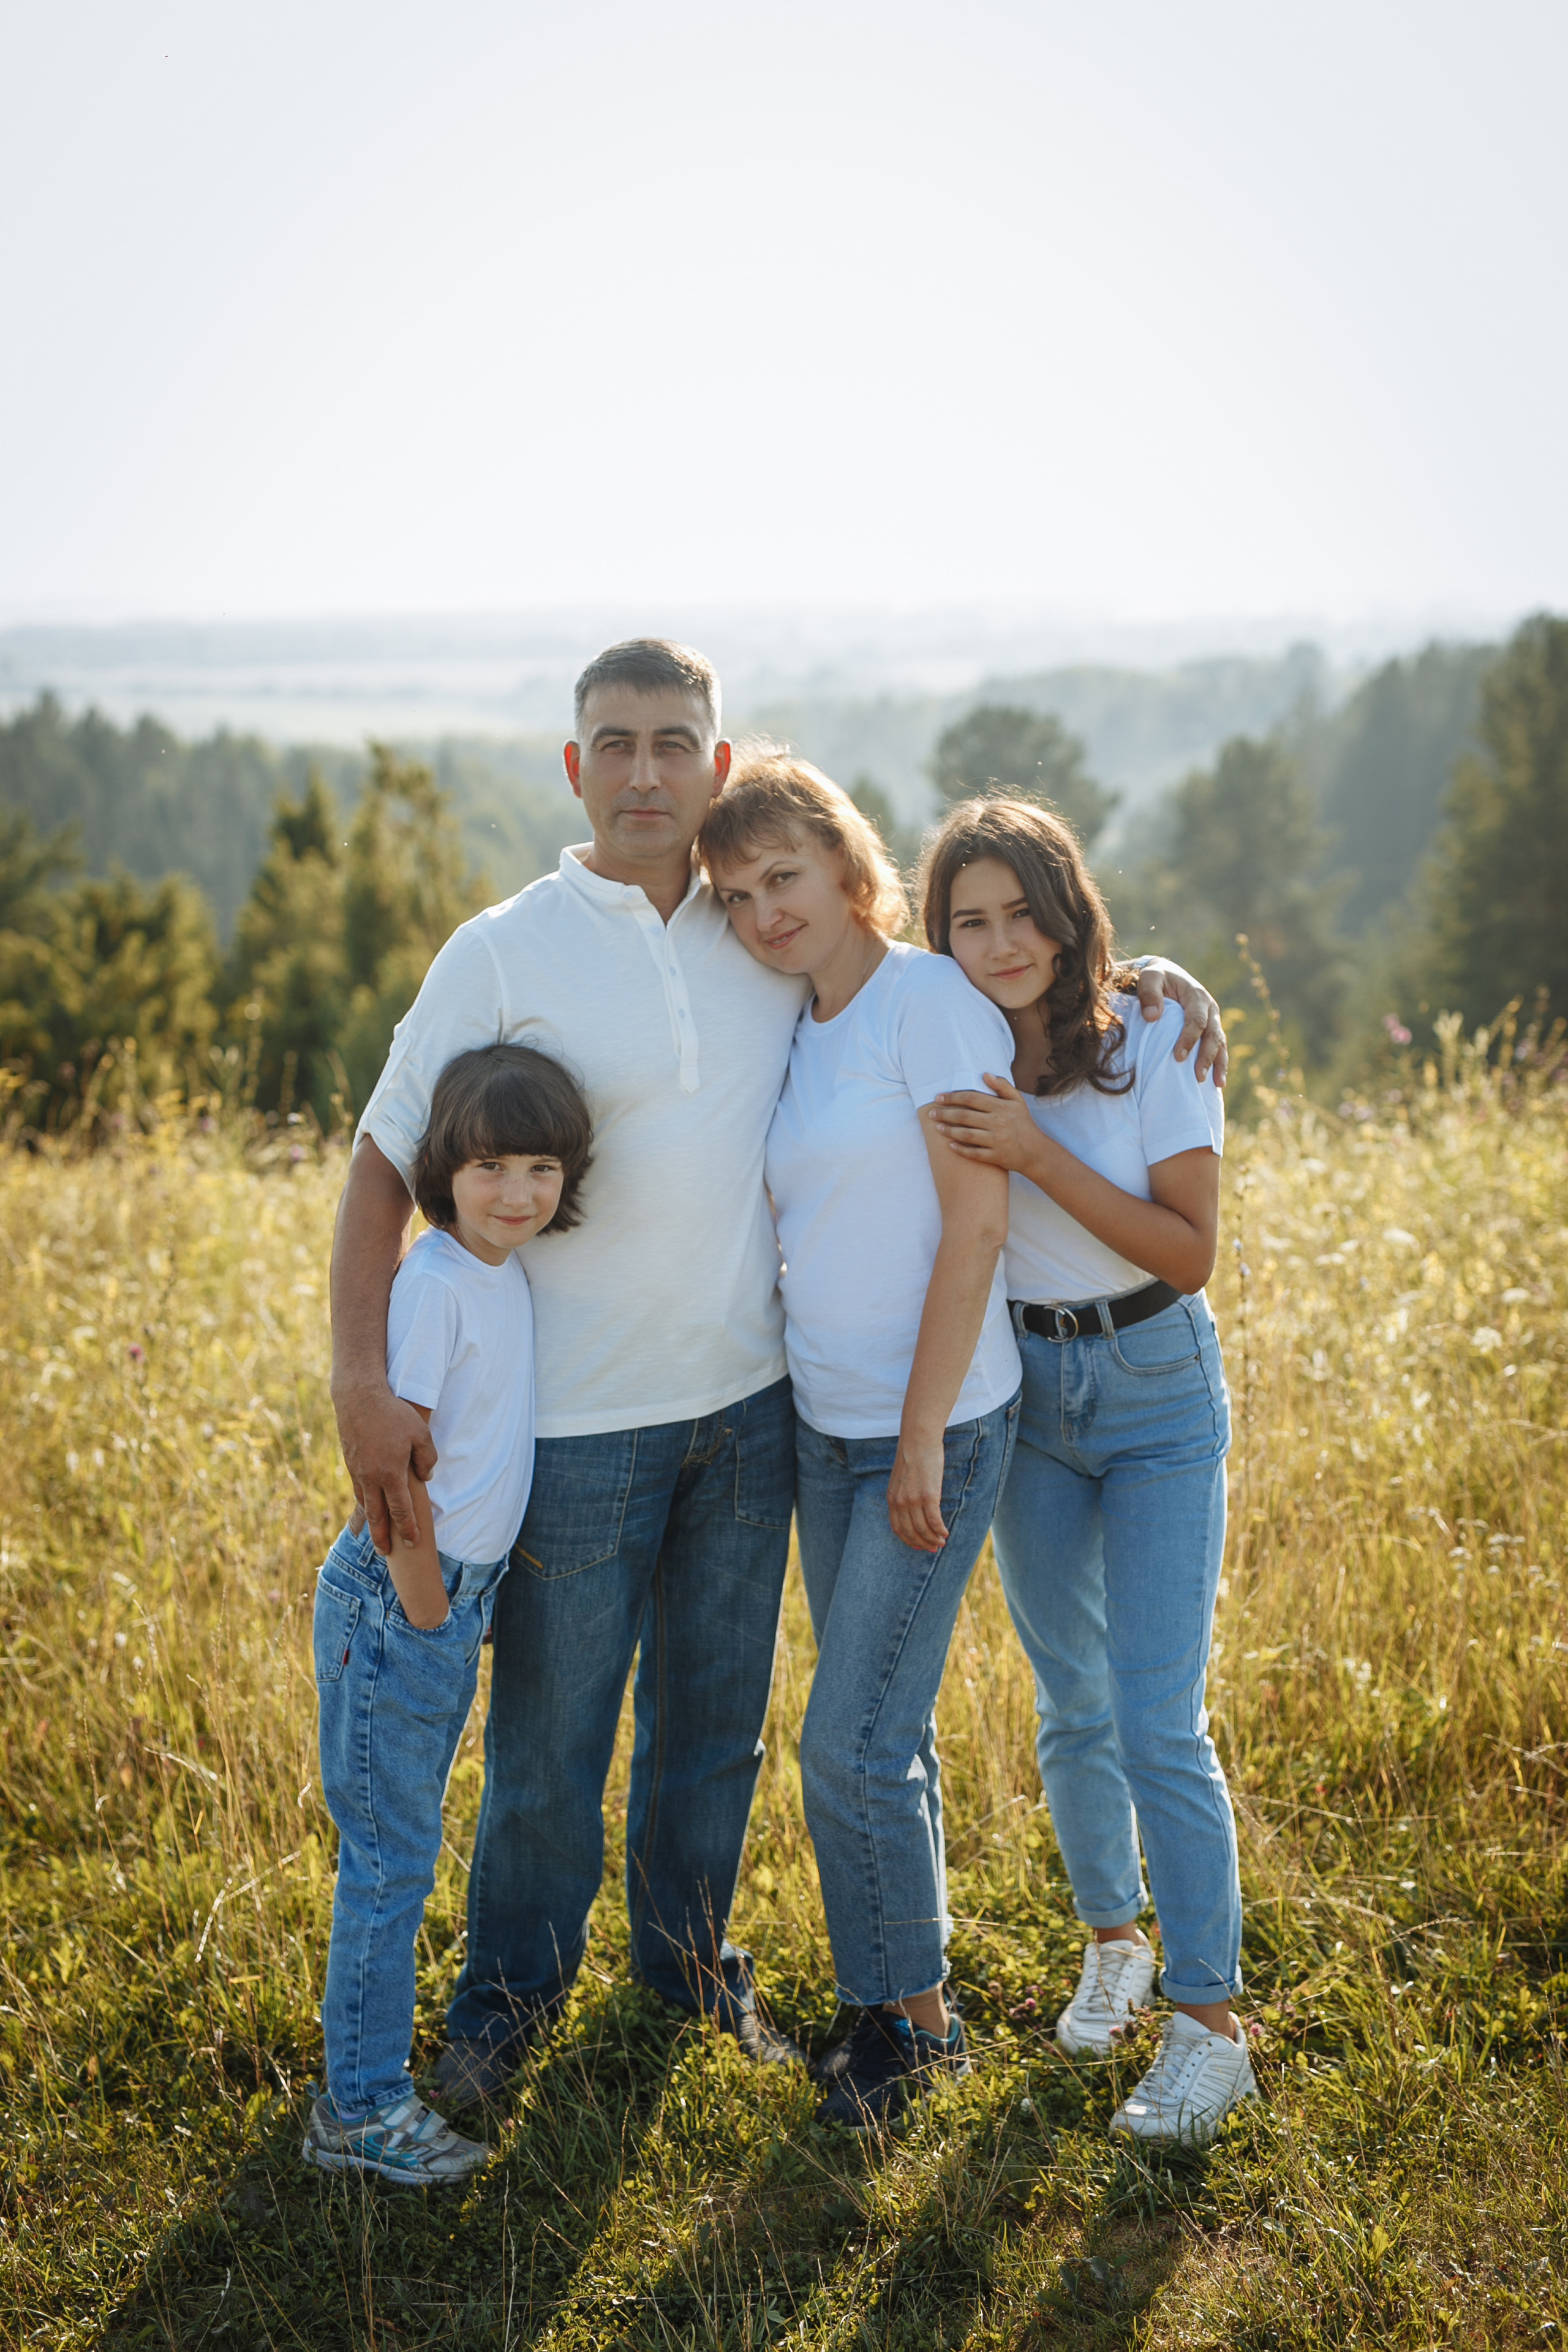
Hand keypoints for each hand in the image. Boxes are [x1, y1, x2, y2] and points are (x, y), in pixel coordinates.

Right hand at [334, 1382, 438, 1556]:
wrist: (359, 1398)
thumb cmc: (394, 1413)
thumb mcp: (421, 1433)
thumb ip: (427, 1459)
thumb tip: (426, 1479)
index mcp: (391, 1474)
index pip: (401, 1511)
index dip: (408, 1529)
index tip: (413, 1543)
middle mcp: (371, 1478)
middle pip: (378, 1516)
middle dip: (382, 1537)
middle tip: (386, 1554)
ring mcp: (357, 1472)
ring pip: (364, 1504)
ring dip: (370, 1523)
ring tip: (374, 1537)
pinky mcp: (350, 1463)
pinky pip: (357, 1489)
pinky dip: (361, 1503)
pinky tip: (365, 1507)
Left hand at [888, 1433, 948, 1551]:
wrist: (918, 1440)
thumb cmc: (912, 1455)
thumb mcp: (900, 1478)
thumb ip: (902, 1493)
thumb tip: (911, 1506)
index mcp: (892, 1498)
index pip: (897, 1528)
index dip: (909, 1541)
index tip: (918, 1546)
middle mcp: (900, 1502)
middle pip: (911, 1532)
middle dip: (922, 1544)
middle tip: (934, 1548)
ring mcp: (914, 1500)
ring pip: (924, 1529)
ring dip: (933, 1539)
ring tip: (942, 1541)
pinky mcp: (929, 1495)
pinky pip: (935, 1520)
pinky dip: (940, 1530)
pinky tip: (946, 1532)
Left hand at [930, 1075, 1039, 1171]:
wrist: (1036, 1152)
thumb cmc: (1023, 1123)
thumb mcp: (1017, 1101)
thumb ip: (1002, 1086)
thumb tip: (985, 1074)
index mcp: (1001, 1107)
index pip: (972, 1098)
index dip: (953, 1097)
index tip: (938, 1097)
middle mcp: (998, 1123)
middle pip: (965, 1116)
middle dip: (945, 1114)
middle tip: (931, 1113)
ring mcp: (996, 1141)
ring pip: (967, 1135)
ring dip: (949, 1131)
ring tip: (937, 1128)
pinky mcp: (995, 1157)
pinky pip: (974, 1154)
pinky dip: (961, 1150)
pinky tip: (950, 1146)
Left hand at [1136, 960, 1227, 1086]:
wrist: (1166, 975)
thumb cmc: (1156, 978)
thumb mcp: (1150, 978)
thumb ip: (1149, 993)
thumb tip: (1152, 1016)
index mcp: (1196, 995)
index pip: (1197, 1020)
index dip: (1189, 1039)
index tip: (1178, 1057)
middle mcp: (1209, 1008)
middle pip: (1213, 1034)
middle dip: (1206, 1057)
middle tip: (1197, 1077)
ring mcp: (1213, 1019)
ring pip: (1220, 1043)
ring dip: (1218, 1063)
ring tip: (1217, 1084)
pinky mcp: (1211, 1029)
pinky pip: (1219, 1047)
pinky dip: (1220, 1063)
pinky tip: (1218, 1082)